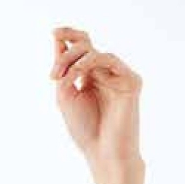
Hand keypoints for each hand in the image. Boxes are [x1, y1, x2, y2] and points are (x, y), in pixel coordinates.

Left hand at [51, 26, 142, 171]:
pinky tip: (76, 75)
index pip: (82, 49)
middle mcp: (106, 73)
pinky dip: (89, 64)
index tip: (53, 31)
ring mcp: (120, 76)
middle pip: (88, 46)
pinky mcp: (131, 81)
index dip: (69, 36)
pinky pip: (109, 60)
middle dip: (66, 53)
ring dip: (74, 60)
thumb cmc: (85, 130)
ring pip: (96, 52)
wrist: (103, 152)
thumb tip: (57, 41)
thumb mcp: (65, 96)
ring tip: (59, 77)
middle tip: (52, 74)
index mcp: (91, 77)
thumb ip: (63, 70)